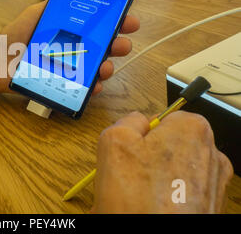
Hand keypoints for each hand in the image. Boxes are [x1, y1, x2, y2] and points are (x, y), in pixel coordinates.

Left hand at [0, 1, 138, 94]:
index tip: (128, 20)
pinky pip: (83, 88)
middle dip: (119, 45)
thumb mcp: (33, 15)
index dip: (117, 23)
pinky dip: (92, 88)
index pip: (99, 26)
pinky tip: (94, 85)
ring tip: (105, 65)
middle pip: (105, 48)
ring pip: (99, 68)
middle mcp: (75, 49)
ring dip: (108, 67)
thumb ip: (50, 6)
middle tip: (122, 44)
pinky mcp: (64, 85)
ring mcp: (71, 68)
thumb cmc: (14, 37)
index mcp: (71, 31)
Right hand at [91, 111, 232, 213]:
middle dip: (149, 157)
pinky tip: (147, 208)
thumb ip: (127, 120)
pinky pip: (181, 193)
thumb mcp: (114, 141)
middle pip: (171, 145)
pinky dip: (165, 198)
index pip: (164, 118)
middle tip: (129, 175)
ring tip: (136, 196)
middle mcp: (211, 155)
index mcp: (192, 130)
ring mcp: (214, 184)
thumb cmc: (136, 200)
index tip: (132, 151)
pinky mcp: (211, 208)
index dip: (143, 134)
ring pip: (175, 170)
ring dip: (154, 179)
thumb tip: (137, 123)